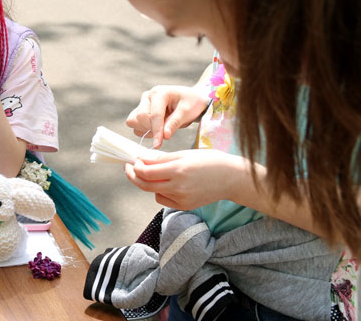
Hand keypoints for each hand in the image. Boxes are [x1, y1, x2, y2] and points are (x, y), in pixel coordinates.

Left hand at [124, 149, 243, 209]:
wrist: (232, 178)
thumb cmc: (210, 161)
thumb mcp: (185, 153)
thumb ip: (161, 158)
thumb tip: (142, 160)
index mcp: (178, 170)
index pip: (145, 172)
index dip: (135, 166)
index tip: (132, 160)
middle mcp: (178, 187)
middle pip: (144, 185)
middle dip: (133, 176)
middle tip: (129, 168)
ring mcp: (182, 199)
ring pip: (153, 192)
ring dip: (148, 182)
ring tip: (154, 172)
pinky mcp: (185, 206)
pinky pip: (163, 200)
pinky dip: (160, 191)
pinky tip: (167, 183)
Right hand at [126, 85, 208, 147]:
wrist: (192, 98)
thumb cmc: (192, 103)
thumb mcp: (187, 112)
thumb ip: (174, 123)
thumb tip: (164, 136)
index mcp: (160, 93)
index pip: (154, 115)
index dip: (156, 131)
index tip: (158, 144)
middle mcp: (148, 96)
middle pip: (140, 117)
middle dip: (151, 129)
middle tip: (165, 133)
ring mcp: (143, 102)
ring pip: (133, 120)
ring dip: (145, 129)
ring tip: (160, 129)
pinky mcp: (141, 109)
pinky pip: (134, 123)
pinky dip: (143, 129)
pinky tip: (156, 128)